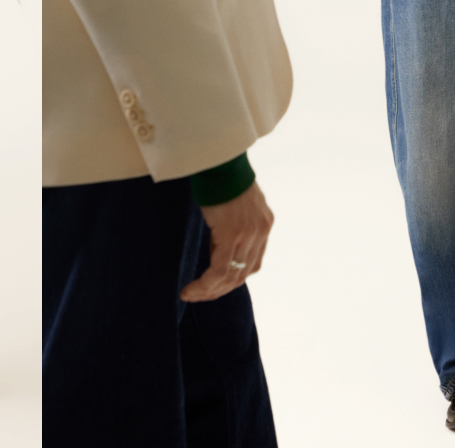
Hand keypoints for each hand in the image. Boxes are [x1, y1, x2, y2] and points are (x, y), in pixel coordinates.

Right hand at [179, 180, 273, 301]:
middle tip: (198, 295)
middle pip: (243, 273)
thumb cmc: (221, 176)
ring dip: (209, 291)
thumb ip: (234, 223)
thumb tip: (220, 241)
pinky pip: (220, 270)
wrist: (219, 159)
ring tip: (191, 295)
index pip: (253, 263)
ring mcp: (250, 234)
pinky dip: (205, 284)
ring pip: (231, 276)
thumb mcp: (235, 203)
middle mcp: (261, 231)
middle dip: (220, 289)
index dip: (233, 278)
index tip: (213, 284)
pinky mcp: (233, 234)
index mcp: (264, 224)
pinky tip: (191, 289)